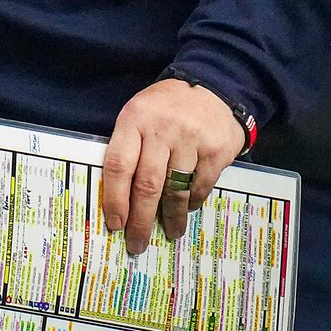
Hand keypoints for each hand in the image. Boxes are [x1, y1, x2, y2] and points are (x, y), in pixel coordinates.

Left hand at [101, 80, 244, 254]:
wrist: (215, 86)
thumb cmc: (168, 107)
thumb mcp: (140, 114)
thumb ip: (129, 147)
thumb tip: (118, 198)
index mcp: (134, 119)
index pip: (118, 165)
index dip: (114, 199)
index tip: (115, 224)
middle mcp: (161, 129)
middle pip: (146, 185)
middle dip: (140, 220)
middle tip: (136, 243)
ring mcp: (191, 140)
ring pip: (175, 190)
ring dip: (170, 218)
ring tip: (169, 233)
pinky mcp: (216, 150)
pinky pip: (200, 186)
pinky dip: (191, 202)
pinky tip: (187, 208)